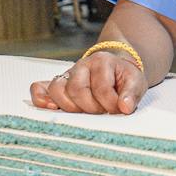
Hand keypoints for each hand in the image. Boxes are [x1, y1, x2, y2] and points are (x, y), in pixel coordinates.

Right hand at [29, 51, 145, 115]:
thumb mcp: (136, 82)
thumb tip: (124, 107)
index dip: (110, 103)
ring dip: (69, 106)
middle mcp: (81, 65)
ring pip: (57, 89)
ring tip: (83, 113)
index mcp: (102, 62)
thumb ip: (131, 94)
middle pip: (76, 89)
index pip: (101, 88)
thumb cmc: (124, 78)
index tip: (118, 110)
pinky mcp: (58, 83)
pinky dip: (41, 98)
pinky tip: (51, 107)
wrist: (115, 68)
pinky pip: (39, 87)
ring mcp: (67, 74)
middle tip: (101, 112)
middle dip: (90, 107)